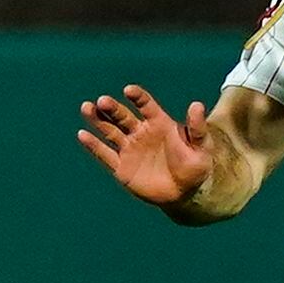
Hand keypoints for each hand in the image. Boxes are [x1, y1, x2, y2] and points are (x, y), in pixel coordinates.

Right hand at [77, 84, 211, 207]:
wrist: (185, 192)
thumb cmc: (195, 165)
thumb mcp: (201, 145)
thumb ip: (197, 127)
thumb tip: (197, 104)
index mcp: (158, 122)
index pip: (145, 105)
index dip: (137, 97)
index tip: (129, 90)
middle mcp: (140, 132)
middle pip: (122, 116)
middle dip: (112, 108)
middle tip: (102, 101)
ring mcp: (129, 149)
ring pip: (110, 131)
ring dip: (97, 120)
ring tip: (86, 107)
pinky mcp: (121, 167)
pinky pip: (105, 154)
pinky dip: (94, 145)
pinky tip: (82, 135)